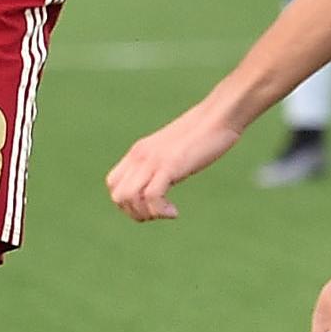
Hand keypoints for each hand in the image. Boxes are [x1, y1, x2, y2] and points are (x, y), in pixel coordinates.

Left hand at [105, 97, 245, 221]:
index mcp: (138, 152)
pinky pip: (151, 196)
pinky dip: (160, 211)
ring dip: (146, 214)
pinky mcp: (169, 165)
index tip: (150, 205)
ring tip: (166, 212)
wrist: (217, 118)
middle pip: (117, 195)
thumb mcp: (172, 150)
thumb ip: (161, 162)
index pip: (113, 183)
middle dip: (135, 213)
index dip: (126, 202)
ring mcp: (153, 160)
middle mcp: (140, 156)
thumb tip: (163, 178)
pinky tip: (174, 213)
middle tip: (158, 212)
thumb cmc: (201, 135)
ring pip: (128, 197)